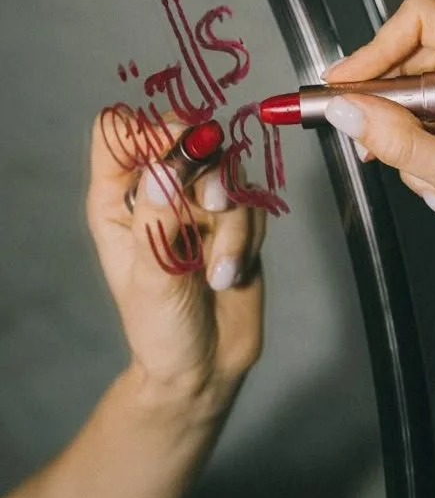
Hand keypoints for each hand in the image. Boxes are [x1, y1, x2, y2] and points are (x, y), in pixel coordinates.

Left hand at [85, 117, 265, 415]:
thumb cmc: (159, 328)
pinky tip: (229, 275)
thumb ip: (159, 217)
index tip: (176, 156)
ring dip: (231, 218)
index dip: (149, 132)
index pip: (121, 133)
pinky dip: (247, 238)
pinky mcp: (236, 219)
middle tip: (214, 205)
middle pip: (183, 135)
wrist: (205, 365)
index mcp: (117, 197)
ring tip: (218, 269)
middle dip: (205, 166)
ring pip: (226, 168)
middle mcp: (157, 191)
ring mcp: (198, 203)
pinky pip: (252, 201)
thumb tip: (167, 165)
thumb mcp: (151, 276)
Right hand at [324, 0, 434, 274]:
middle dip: (387, 108)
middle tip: (368, 146)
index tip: (344, 86)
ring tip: (429, 186)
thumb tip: (345, 113)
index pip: (421, 18)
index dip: (375, 48)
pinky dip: (427, 154)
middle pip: (413, 58)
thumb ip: (400, 143)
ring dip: (410, 143)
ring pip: (419, 95)